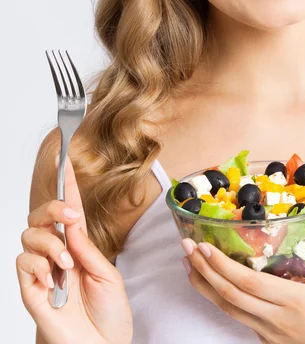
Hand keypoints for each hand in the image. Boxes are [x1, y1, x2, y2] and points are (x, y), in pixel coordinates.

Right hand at [16, 154, 132, 343]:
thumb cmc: (110, 316)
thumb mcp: (107, 274)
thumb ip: (85, 247)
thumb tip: (70, 220)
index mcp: (78, 247)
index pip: (68, 211)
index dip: (65, 185)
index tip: (64, 159)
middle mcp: (58, 255)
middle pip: (40, 217)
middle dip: (54, 208)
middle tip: (71, 217)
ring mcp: (43, 272)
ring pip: (29, 236)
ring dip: (49, 243)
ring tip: (66, 263)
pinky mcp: (31, 291)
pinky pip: (23, 263)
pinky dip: (37, 264)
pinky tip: (52, 278)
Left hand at [181, 208, 304, 343]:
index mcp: (294, 301)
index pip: (248, 283)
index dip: (222, 266)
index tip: (203, 246)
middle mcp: (275, 319)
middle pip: (229, 296)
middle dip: (203, 270)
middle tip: (186, 247)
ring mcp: (268, 334)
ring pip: (228, 310)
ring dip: (204, 287)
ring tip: (189, 265)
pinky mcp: (266, 343)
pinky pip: (238, 319)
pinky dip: (220, 301)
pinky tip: (212, 286)